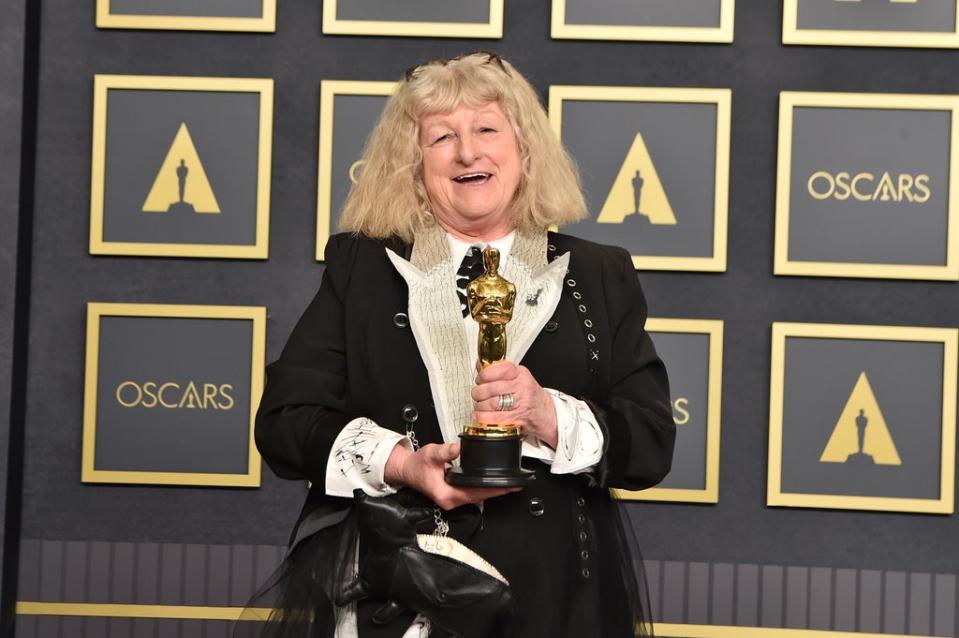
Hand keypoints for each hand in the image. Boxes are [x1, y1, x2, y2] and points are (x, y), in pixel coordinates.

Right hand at [384, 442, 517, 509]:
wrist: (407, 470)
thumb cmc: (417, 465)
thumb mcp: (431, 454)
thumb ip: (445, 452)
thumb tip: (458, 448)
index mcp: (447, 494)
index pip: (475, 493)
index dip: (493, 489)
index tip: (508, 486)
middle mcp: (451, 501)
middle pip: (480, 497)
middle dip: (498, 491)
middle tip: (516, 484)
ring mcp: (453, 499)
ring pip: (477, 496)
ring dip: (492, 490)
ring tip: (509, 484)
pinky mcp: (454, 495)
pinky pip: (473, 493)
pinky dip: (484, 488)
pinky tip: (493, 483)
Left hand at [471, 361, 557, 448]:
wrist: (545, 412)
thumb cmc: (528, 394)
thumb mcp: (517, 377)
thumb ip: (497, 370)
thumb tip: (480, 364)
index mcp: (520, 374)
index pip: (500, 369)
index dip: (485, 374)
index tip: (480, 378)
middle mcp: (521, 388)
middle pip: (492, 388)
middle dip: (478, 392)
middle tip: (477, 394)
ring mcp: (520, 404)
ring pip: (490, 404)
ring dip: (479, 405)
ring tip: (479, 405)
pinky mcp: (516, 419)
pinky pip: (493, 418)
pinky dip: (482, 417)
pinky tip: (479, 415)